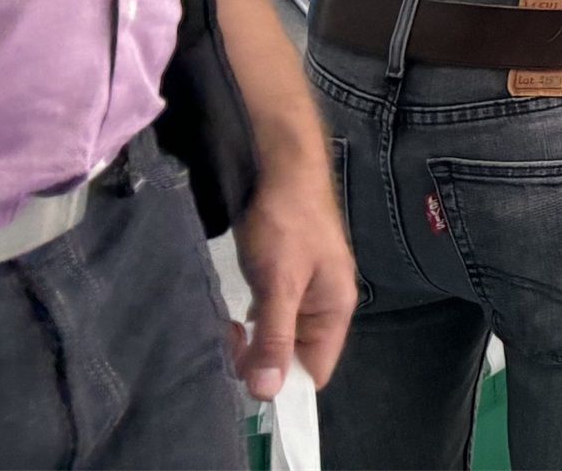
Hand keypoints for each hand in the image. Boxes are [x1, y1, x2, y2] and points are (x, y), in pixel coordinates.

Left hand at [228, 142, 356, 396]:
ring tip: (226, 329)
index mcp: (335, 308)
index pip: (316, 369)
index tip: (248, 386)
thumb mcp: (279, 284)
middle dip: (261, 360)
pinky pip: (270, 318)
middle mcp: (324, 305)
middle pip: (295, 356)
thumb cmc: (286, 226)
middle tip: (228, 346)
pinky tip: (232, 316)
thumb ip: (275, 338)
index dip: (285, 385)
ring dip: (252, 342)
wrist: (281, 168)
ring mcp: (305, 292)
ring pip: (278, 338)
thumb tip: (267, 393)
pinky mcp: (285, 280)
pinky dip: (250, 324)